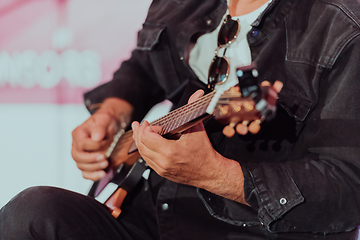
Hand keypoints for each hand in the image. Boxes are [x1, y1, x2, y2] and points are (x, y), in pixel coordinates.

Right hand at [71, 98, 132, 180]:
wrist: (112, 125)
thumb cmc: (106, 121)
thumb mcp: (104, 119)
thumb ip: (99, 128)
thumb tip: (96, 137)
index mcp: (78, 133)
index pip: (82, 143)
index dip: (94, 145)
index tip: (105, 142)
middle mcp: (77, 145)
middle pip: (77, 156)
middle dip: (92, 159)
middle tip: (104, 157)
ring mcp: (81, 155)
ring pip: (81, 166)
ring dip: (94, 167)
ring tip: (106, 164)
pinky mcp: (88, 163)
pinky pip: (85, 173)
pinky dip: (93, 175)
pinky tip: (102, 173)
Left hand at [132, 90, 246, 203]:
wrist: (210, 172)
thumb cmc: (205, 153)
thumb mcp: (198, 129)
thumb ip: (194, 108)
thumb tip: (197, 94)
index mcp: (170, 151)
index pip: (147, 137)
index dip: (148, 128)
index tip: (155, 125)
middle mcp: (163, 162)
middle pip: (141, 145)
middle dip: (139, 132)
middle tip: (140, 125)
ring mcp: (161, 169)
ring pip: (142, 154)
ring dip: (140, 141)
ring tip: (138, 132)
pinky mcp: (162, 173)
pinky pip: (147, 161)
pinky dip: (145, 151)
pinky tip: (146, 144)